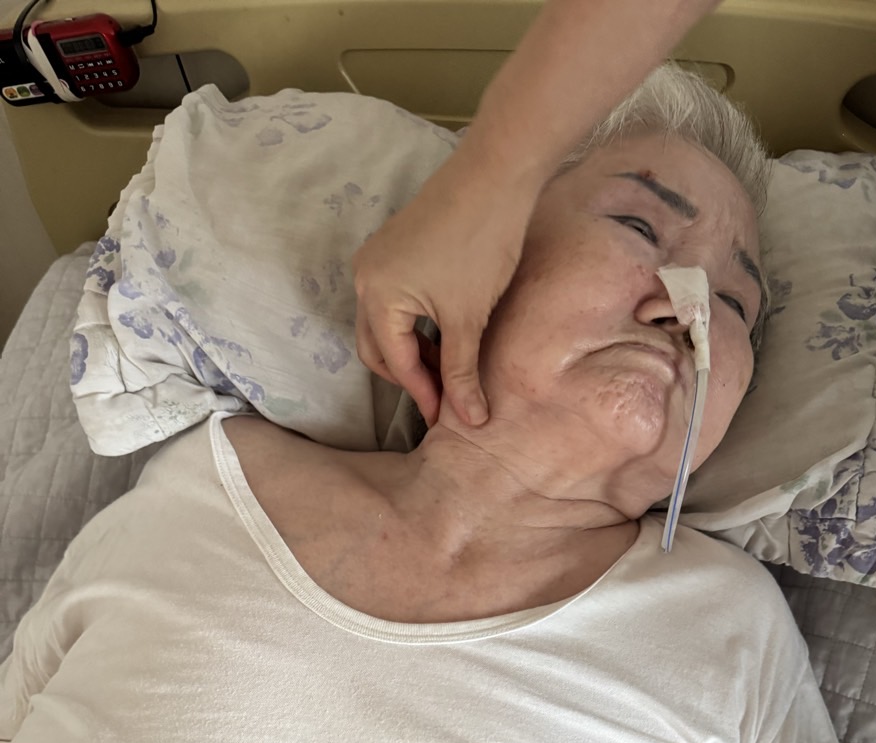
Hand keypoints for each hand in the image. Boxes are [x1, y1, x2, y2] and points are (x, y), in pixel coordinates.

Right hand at [352, 146, 538, 428]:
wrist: (496, 173)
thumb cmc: (481, 243)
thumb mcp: (469, 318)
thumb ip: (463, 372)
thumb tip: (471, 421)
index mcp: (375, 297)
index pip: (395, 363)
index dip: (423, 394)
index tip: (448, 418)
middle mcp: (364, 278)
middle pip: (377, 348)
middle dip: (408, 376)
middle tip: (446, 396)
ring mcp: (376, 259)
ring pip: (385, 325)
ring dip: (411, 351)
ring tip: (450, 367)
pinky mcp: (394, 246)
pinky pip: (393, 300)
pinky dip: (414, 325)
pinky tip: (445, 333)